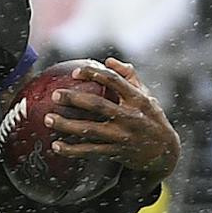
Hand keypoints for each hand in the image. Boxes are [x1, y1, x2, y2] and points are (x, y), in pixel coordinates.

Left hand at [45, 57, 179, 180]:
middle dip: (74, 99)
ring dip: (66, 125)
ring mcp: (122, 135)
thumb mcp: (145, 96)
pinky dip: (72, 150)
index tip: (75, 72)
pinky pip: (90, 151)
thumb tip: (108, 61)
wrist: (163, 151)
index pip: (114, 81)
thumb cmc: (150, 117)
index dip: (94, 74)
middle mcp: (130, 116)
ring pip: (90, 130)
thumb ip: (129, 77)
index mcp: (137, 99)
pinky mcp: (116, 152)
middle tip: (55, 95)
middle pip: (98, 105)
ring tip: (48, 119)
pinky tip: (55, 146)